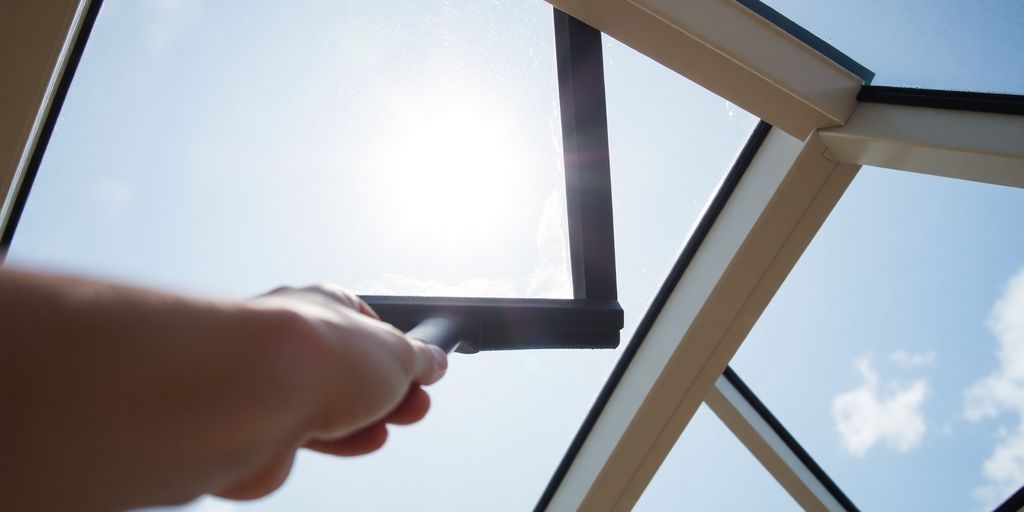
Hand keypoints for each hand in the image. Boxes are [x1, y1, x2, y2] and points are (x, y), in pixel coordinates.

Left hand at [215, 285, 446, 499]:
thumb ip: (418, 360)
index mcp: (323, 303)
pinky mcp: (258, 424)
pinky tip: (363, 441)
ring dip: (368, 418)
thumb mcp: (397, 354)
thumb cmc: (317, 356)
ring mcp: (273, 381)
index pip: (366, 322)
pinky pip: (308, 434)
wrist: (250, 399)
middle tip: (416, 404)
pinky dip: (340, 440)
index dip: (398, 348)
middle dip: (389, 390)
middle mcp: (294, 337)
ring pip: (330, 404)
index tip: (422, 369)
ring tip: (392, 425)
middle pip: (350, 368)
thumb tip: (434, 361)